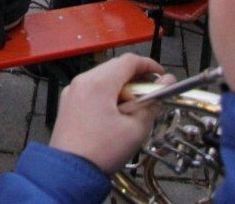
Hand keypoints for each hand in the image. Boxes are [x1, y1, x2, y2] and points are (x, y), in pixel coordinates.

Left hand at [50, 54, 172, 174]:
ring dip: (121, 86)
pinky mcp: (67, 104)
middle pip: (114, 67)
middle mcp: (82, 81)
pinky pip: (90, 89)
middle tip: (150, 93)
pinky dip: (106, 94)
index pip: (129, 61)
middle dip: (135, 77)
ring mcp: (72, 92)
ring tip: (134, 107)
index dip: (149, 65)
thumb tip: (166, 84)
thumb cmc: (102, 151)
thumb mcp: (136, 129)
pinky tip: (115, 113)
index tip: (161, 76)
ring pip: (102, 78)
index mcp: (98, 83)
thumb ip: (153, 102)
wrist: (69, 172)